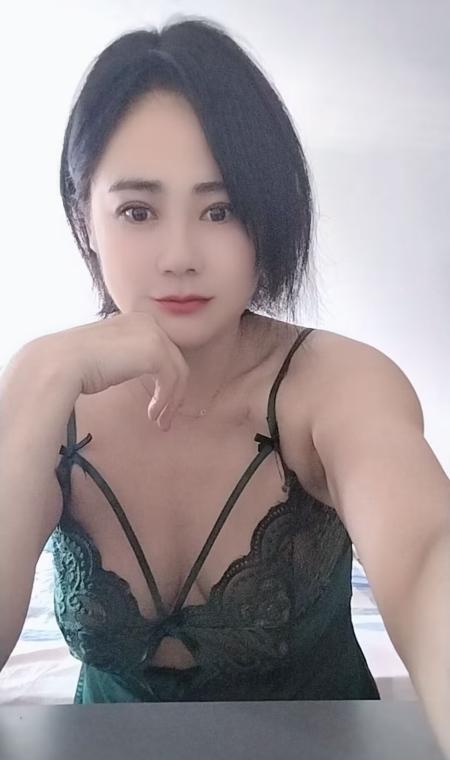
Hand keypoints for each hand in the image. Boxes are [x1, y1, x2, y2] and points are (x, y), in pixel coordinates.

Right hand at [28, 312, 188, 430]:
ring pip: (178, 373)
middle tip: (165, 417)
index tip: (160, 401)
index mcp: (137, 320)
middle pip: (175, 361)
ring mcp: (154, 335)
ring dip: (171, 401)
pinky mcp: (155, 351)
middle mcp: (148, 322)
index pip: (164, 351)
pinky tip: (152, 413)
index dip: (166, 378)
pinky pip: (171, 381)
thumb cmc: (76, 363)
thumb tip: (137, 369)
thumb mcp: (110, 354)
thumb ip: (128, 355)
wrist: (62, 363)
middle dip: (174, 392)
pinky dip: (165, 400)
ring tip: (161, 422)